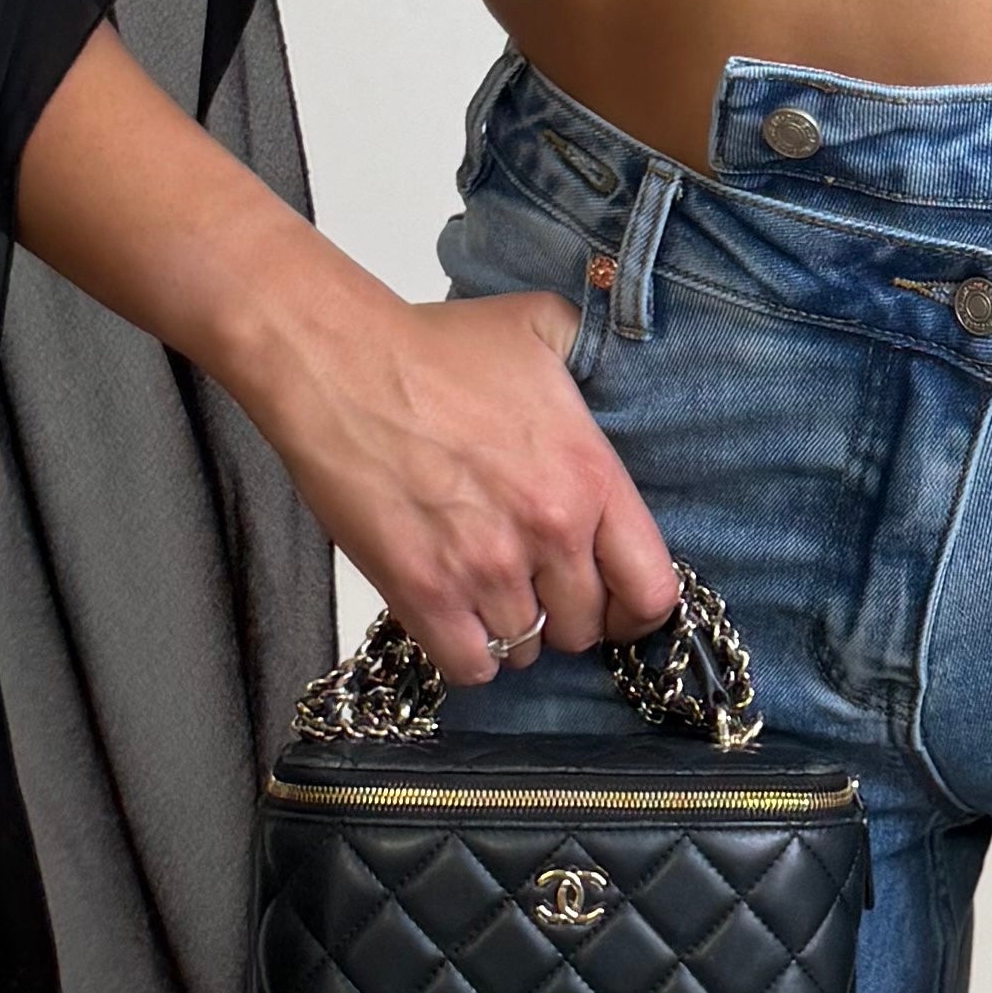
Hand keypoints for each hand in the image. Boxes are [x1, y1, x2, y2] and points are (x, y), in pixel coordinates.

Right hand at [245, 276, 680, 688]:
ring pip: (526, 647)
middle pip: (585, 628)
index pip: (651, 590)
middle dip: (567, 614)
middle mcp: (549, 532)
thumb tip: (623, 361)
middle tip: (538, 587)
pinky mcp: (422, 593)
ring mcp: (485, 568)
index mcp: (590, 477)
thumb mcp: (545, 328)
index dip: (636, 608)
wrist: (340, 365)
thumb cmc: (435, 347)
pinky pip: (470, 664)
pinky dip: (469, 654)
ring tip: (489, 592)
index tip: (617, 602)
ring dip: (513, 629)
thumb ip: (597, 357)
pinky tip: (458, 619)